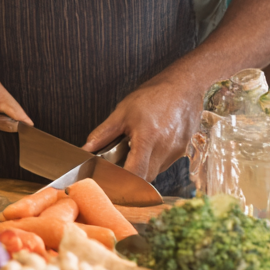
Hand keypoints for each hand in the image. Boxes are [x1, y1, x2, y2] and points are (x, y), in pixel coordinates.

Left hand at [82, 74, 201, 179]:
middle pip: (145, 178)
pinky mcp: (183, 152)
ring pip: (155, 173)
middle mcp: (165, 149)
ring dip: (142, 169)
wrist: (183, 87)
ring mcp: (176, 152)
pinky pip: (164, 165)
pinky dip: (153, 162)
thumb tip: (86, 148)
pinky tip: (148, 147)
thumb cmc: (153, 96)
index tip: (109, 181)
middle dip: (130, 177)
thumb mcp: (122, 112)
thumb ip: (103, 134)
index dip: (122, 182)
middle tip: (118, 166)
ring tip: (135, 151)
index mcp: (148, 139)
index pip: (135, 173)